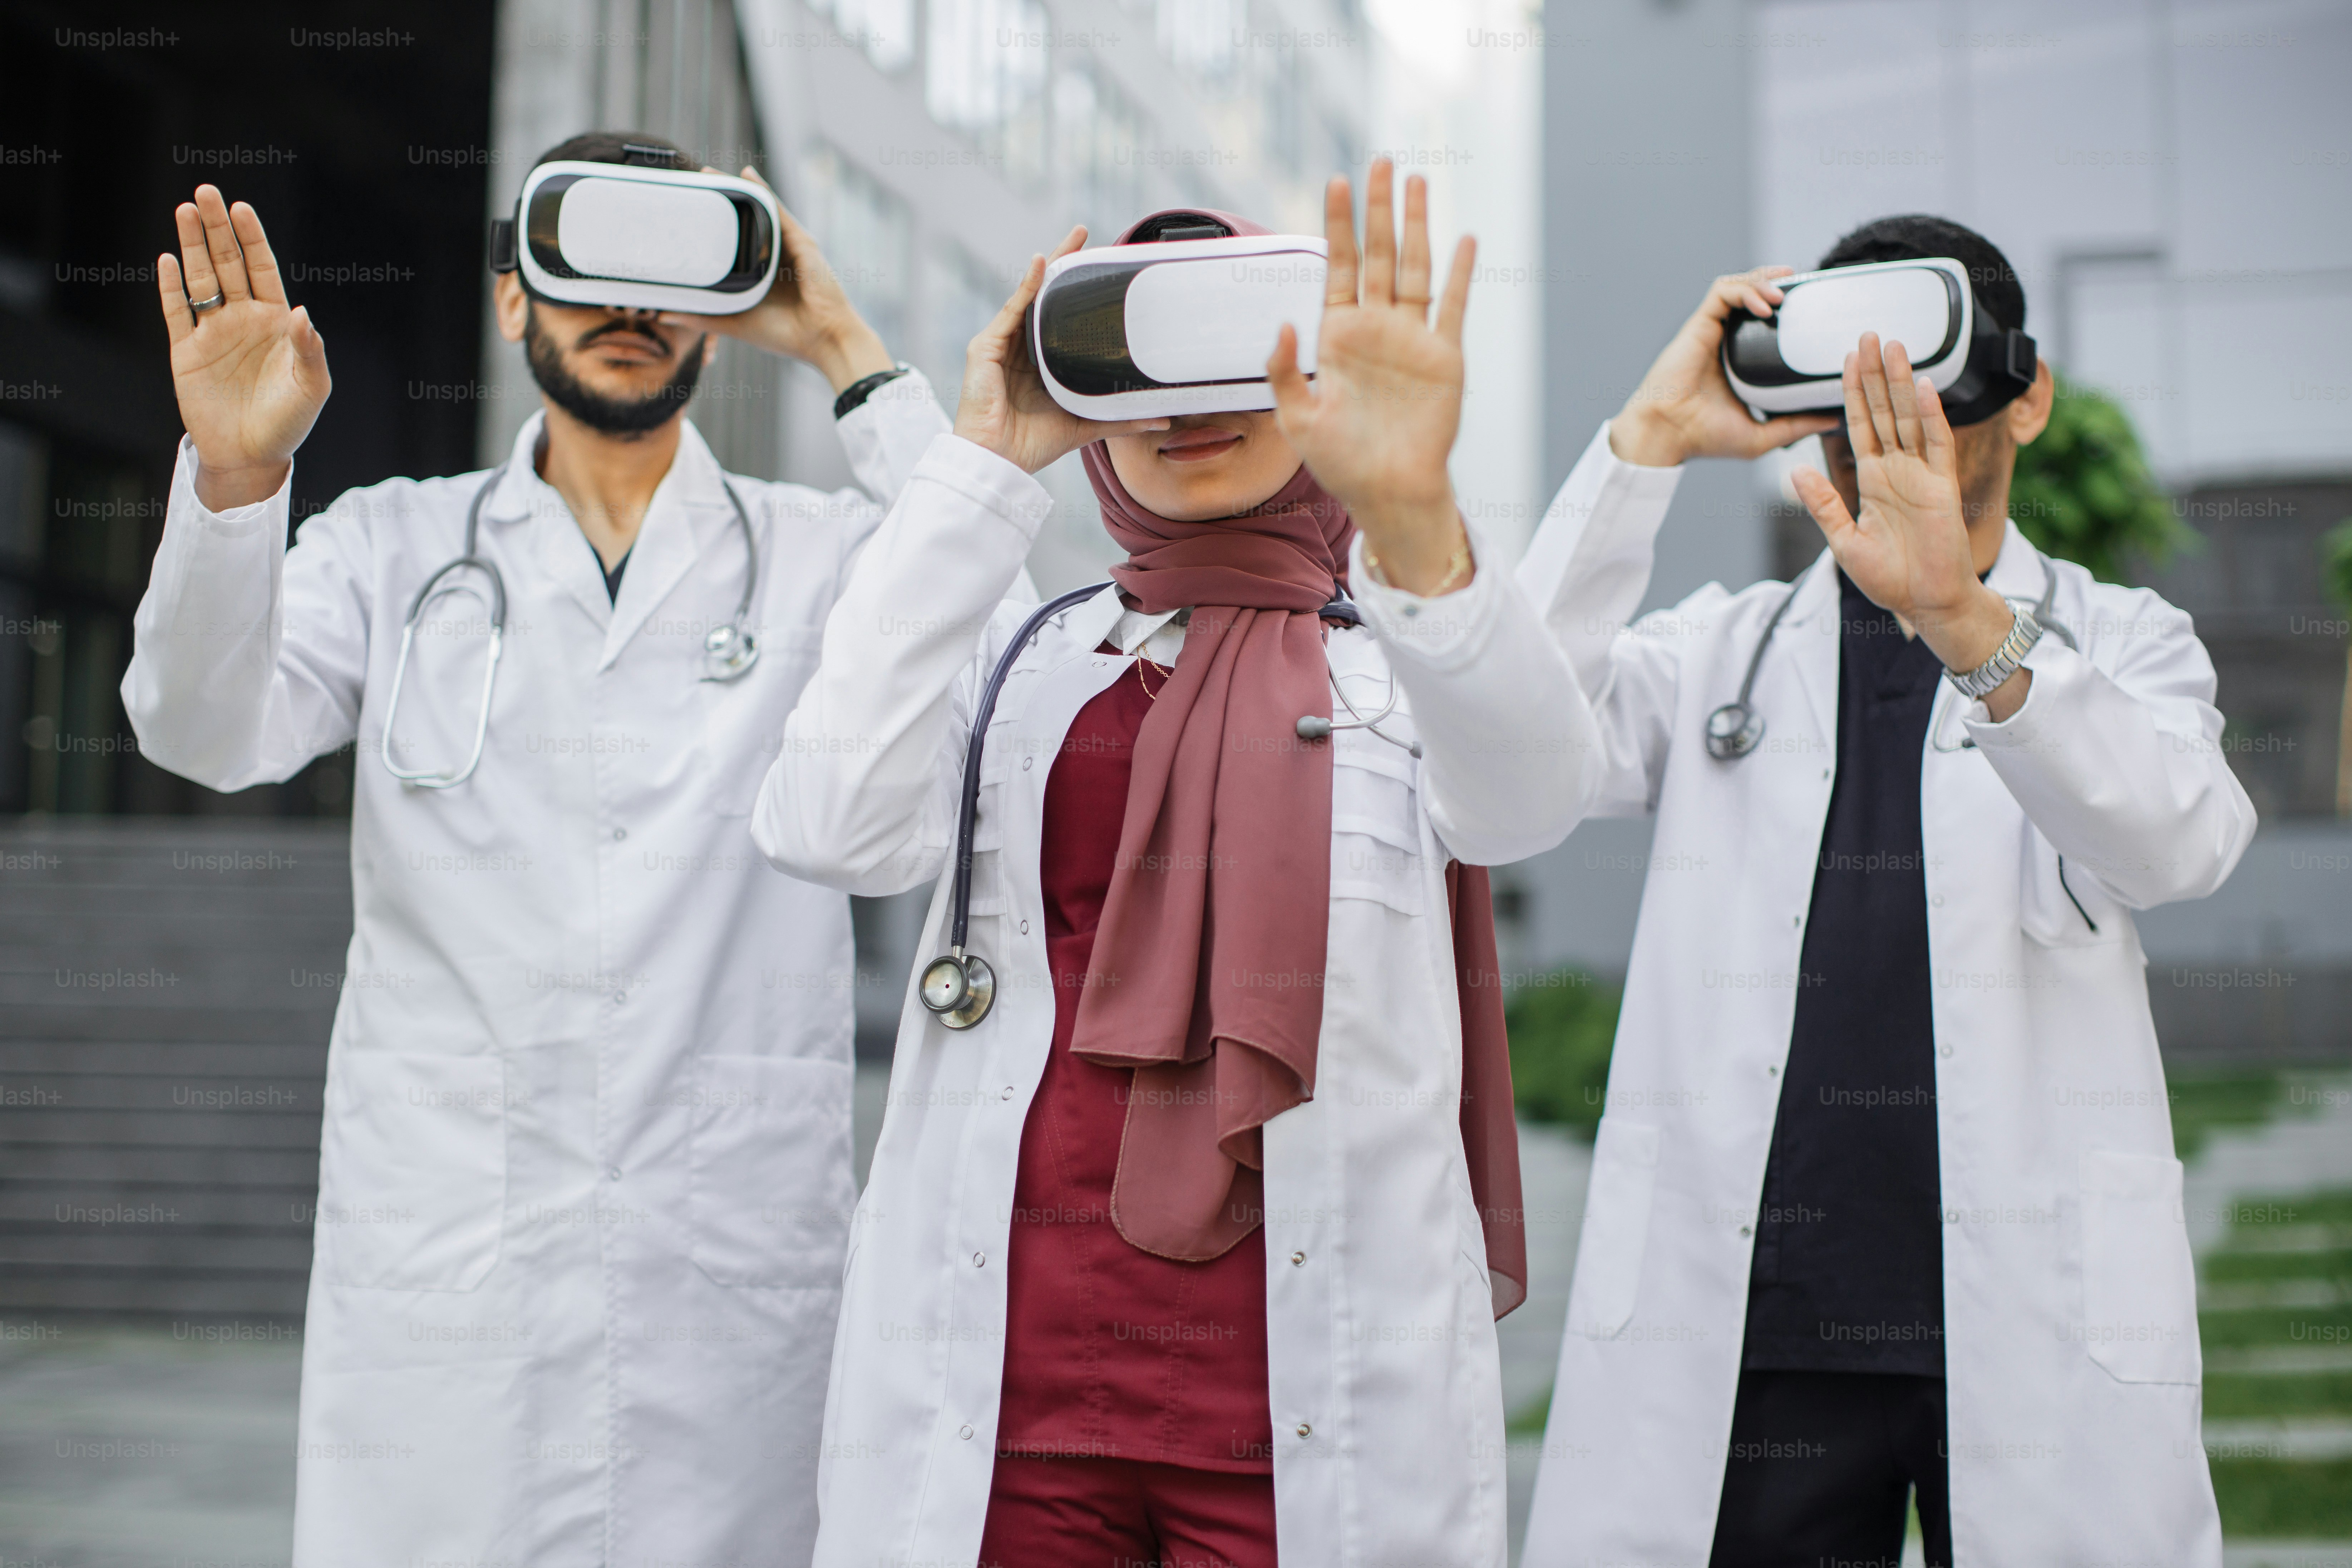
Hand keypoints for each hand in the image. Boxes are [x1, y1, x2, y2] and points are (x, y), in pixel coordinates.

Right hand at [157, 186, 330, 510]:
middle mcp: (242, 320)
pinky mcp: (187, 353)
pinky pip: (177, 313)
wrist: (252, 456)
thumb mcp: (311, 387)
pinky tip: (169, 260)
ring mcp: (213, 333)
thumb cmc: (289, 422)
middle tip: (206, 192)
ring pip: (200, 280)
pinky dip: (171, 288)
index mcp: (276, 323)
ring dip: (193, 246)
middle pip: (228, 264)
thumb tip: (302, 313)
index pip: (262, 270)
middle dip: (217, 228)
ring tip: (186, 210)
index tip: (241, 208)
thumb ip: (309, 350)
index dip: (251, 239)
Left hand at [665, 168, 894, 393]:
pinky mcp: (802, 243)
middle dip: (722, 200)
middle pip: (745, 221)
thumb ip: (703, 316)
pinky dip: (763, 192)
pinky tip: (747, 175)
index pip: (734, 243)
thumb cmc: (787, 336)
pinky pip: (779, 211)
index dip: (714, 225)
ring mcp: (790, 247)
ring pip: (758, 210)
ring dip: (736, 189)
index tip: (689, 210)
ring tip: (711, 173)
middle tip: (696, 181)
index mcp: (761, 275)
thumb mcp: (735, 323)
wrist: (825, 340)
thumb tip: (665, 313)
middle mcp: (775, 257)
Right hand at [951, 225, 1167, 472]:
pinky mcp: (986, 349)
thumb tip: (1162, 417)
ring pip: (1029, 298)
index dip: (1077, 295)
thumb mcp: (1085, 424)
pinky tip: (1042, 265)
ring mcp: (1001, 346)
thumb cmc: (1033, 444)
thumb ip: (1120, 417)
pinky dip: (1027, 287)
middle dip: (1064, 267)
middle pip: (1044, 300)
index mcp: (1042, 364)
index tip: (1100, 269)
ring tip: (1073, 240)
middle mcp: (1020, 350)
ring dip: (1050, 267)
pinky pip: (1011, 311)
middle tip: (1085, 236)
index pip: (1060, 320)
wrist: (998, 461)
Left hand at [1266, 160, 1470, 594]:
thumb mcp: (1297, 419)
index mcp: (1339, 336)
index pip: (1339, 266)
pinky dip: (1459, 274)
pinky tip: (1463, 238)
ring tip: (1417, 181)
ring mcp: (1412, 339)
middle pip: (1378, 255)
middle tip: (1379, 162)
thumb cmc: (1340, 462)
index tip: (1335, 182)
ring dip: (1417, 225)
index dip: (1338, 225)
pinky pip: (1452, 307)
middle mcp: (1377, 329)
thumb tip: (1283, 324)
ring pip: (1415, 268)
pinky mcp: (1444, 357)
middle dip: (1377, 209)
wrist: (1387, 493)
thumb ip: (1285, 371)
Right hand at [1609, 267, 1837, 467]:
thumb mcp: (1762, 435)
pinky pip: (1722, 293)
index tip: (1810, 304)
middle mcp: (1725, 341)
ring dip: (1762, 282)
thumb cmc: (1704, 438)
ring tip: (1783, 292)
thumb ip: (1796, 426)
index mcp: (1739, 361)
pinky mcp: (1698, 325)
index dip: (1786, 305)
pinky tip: (1764, 305)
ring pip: (1738, 286)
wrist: (1667, 434)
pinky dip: (1744, 291)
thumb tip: (1833, 421)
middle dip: (1777, 282)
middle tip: (1802, 285)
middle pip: (1752, 294)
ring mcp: (1711, 331)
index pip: (1763, 320)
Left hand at [1791, 335, 2025, 711]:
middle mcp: (1898, 471)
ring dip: (1902, 382)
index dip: (1852, 394)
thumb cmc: (1888, 577)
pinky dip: (1933, 416)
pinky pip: (1938, 444)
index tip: (1845, 361)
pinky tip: (1925, 386)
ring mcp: (1922, 476)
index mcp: (1873, 480)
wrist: (1925, 603)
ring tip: (1893, 346)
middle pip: (1885, 412)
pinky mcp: (1943, 487)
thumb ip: (1823, 504)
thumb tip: (1794, 471)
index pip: (1859, 427)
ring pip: (1911, 418)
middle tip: (1867, 334)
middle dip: (1875, 374)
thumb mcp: (1842, 540)